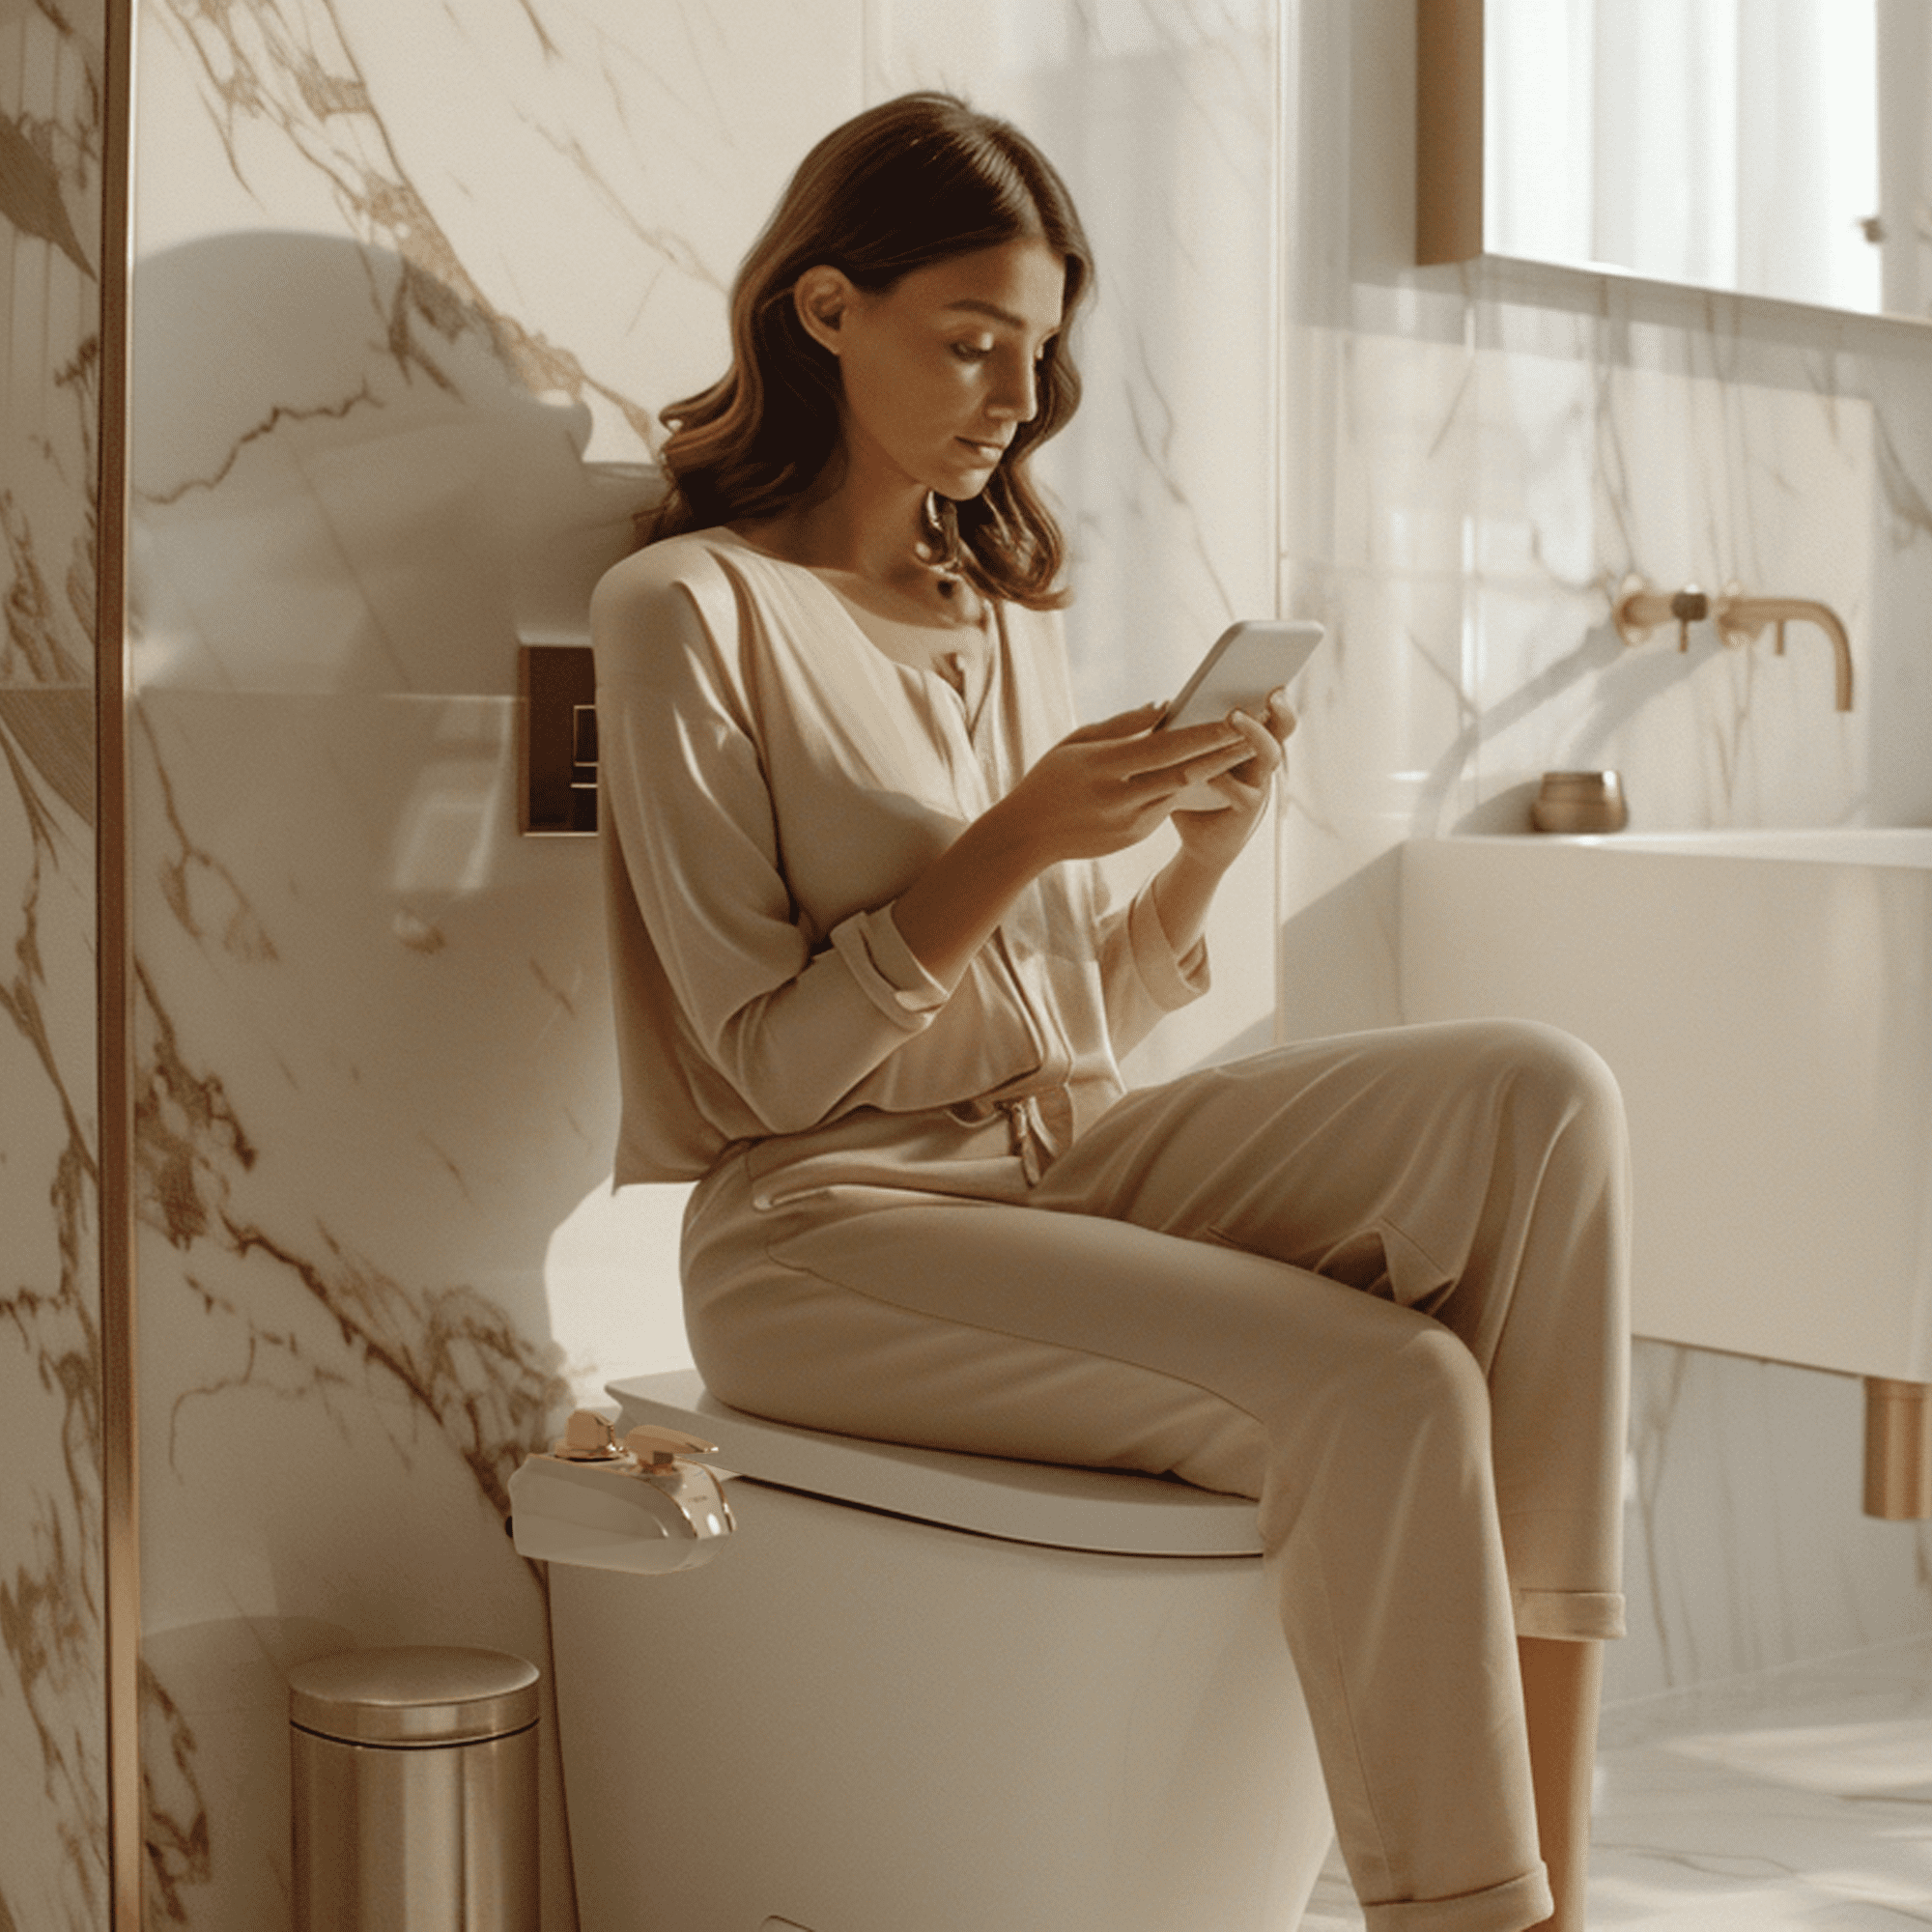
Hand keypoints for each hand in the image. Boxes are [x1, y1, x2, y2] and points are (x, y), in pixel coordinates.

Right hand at [992, 702, 1257, 866]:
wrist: (1025, 837)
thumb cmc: (1048, 780)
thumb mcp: (1076, 742)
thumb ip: (1122, 725)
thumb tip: (1166, 706)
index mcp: (1103, 768)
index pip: (1165, 749)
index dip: (1204, 735)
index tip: (1235, 718)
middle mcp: (1120, 799)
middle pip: (1185, 774)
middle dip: (1224, 753)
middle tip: (1257, 732)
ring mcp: (1130, 822)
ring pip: (1182, 792)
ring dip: (1214, 770)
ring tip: (1243, 747)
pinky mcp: (1135, 836)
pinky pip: (1168, 806)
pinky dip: (1188, 787)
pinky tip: (1212, 770)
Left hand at [1168, 688, 1296, 871]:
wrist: (1196, 841)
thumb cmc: (1191, 790)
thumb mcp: (1185, 754)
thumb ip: (1186, 730)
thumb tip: (1165, 703)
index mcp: (1251, 740)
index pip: (1270, 708)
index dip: (1276, 689)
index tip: (1273, 665)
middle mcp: (1261, 760)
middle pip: (1282, 727)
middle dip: (1280, 707)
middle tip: (1271, 689)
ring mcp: (1259, 785)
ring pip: (1269, 755)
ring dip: (1254, 735)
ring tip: (1235, 716)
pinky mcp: (1247, 811)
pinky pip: (1244, 793)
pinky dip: (1226, 781)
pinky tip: (1210, 773)